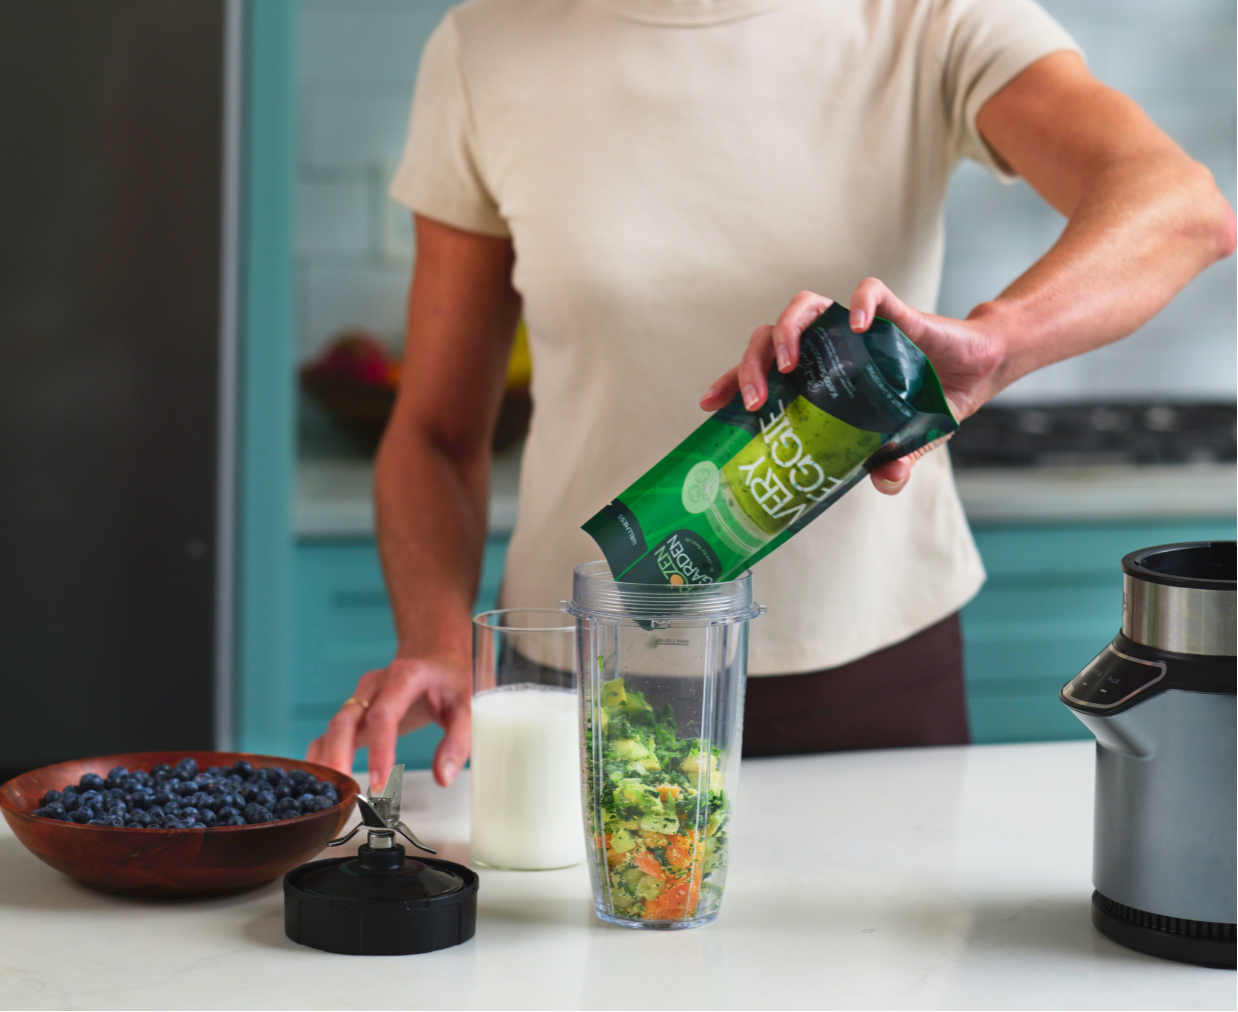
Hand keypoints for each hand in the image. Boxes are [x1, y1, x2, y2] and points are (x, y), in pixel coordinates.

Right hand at [306, 649, 471, 791]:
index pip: (384, 714)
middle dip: (339, 756)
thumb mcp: (467, 704)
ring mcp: (362, 696)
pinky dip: (323, 754)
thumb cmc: (452, 678)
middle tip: (344, 791)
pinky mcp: (357, 710)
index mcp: (406, 677)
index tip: (380, 781)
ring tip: (332, 792)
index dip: (379, 749)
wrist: (437, 655)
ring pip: (336, 726)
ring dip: (329, 758)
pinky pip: (332, 731)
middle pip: (347, 719)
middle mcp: (376, 684)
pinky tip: (323, 779)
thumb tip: (442, 777)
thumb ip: (458, 740)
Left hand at [699, 280, 1003, 494]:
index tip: (709, 404)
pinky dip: (861, 303)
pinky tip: (858, 324)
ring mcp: (856, 327)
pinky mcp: (894, 312)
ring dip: (788, 331)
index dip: (731, 382)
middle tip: (754, 401)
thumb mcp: (906, 443)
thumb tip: (887, 481)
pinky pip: (871, 292)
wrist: (974, 373)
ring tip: (789, 364)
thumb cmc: (927, 403)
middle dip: (751, 365)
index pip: (762, 370)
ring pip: (804, 306)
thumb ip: (893, 462)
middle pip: (770, 336)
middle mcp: (828, 347)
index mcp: (819, 376)